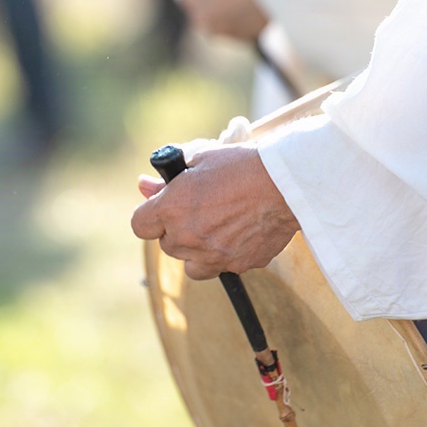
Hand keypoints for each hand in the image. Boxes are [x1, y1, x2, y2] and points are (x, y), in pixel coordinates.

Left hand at [131, 144, 299, 280]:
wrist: (286, 183)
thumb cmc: (241, 165)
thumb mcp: (199, 159)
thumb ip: (167, 178)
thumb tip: (145, 185)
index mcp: (172, 208)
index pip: (140, 225)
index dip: (149, 216)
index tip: (161, 208)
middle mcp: (187, 236)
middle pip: (166, 244)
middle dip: (176, 229)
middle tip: (198, 210)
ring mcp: (212, 255)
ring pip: (190, 263)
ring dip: (195, 249)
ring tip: (215, 226)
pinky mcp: (238, 265)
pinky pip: (221, 267)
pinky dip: (223, 256)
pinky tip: (238, 233)